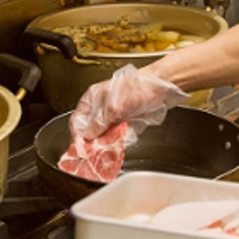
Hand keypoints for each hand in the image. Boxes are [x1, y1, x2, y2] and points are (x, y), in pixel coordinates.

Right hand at [68, 64, 188, 139]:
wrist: (161, 86)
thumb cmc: (138, 88)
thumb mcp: (114, 106)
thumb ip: (99, 122)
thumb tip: (87, 136)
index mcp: (93, 98)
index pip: (77, 120)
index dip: (78, 135)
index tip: (81, 148)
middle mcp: (101, 106)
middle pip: (90, 129)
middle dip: (93, 141)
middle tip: (96, 152)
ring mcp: (113, 113)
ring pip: (104, 133)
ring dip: (106, 142)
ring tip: (108, 149)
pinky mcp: (124, 119)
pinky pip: (117, 133)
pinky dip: (117, 139)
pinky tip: (119, 143)